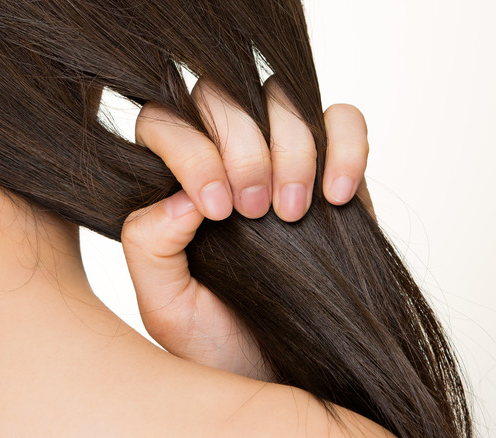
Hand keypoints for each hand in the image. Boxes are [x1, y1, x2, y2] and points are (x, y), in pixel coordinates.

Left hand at [123, 77, 372, 378]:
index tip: (217, 209)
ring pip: (282, 98)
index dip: (191, 149)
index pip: (164, 120)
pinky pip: (344, 121)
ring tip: (292, 212)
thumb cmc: (222, 346)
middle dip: (243, 148)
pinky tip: (337, 197)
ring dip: (292, 148)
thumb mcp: (167, 308)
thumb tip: (180, 193)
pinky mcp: (334, 170)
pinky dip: (345, 146)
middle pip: (222, 95)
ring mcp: (281, 160)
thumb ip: (149, 245)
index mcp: (172, 185)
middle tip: (255, 211)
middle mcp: (224, 161)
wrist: (285, 376)